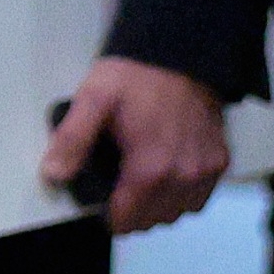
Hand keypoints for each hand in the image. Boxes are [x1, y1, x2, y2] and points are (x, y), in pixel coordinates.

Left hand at [43, 55, 228, 234]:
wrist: (179, 52)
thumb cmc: (135, 76)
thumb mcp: (94, 99)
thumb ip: (72, 139)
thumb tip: (54, 175)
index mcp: (151, 167)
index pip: (125, 220)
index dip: (107, 215)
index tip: (100, 201)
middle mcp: (184, 176)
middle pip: (151, 221)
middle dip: (131, 213)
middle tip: (117, 189)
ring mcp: (205, 170)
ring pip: (176, 214)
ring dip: (157, 208)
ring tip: (140, 185)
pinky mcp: (219, 161)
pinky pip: (198, 199)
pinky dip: (182, 196)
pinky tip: (166, 178)